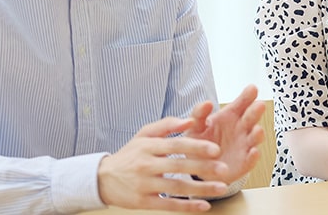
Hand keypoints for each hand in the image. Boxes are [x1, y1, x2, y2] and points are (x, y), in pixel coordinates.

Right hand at [97, 117, 229, 210]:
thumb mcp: (143, 134)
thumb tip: (189, 120)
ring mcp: (144, 185)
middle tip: (224, 169)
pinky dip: (187, 206)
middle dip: (203, 168)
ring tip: (221, 188)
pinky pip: (168, 205)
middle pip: (178, 166)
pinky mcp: (143, 202)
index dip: (196, 147)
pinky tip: (203, 206)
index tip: (216, 149)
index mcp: (149, 146)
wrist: (103, 179)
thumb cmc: (129, 154)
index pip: (176, 145)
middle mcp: (146, 165)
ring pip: (176, 187)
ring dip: (201, 189)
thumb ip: (167, 125)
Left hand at [185, 84, 264, 182]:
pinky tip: (253, 152)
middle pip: (251, 118)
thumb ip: (199, 114)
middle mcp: (241, 129)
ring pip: (255, 138)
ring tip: (257, 130)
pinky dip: (253, 156)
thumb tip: (207, 103)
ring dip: (258, 134)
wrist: (199, 167)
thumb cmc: (200, 142)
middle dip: (256, 111)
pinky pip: (251, 159)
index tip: (252, 88)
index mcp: (230, 116)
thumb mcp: (195, 127)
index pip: (241, 103)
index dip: (247, 96)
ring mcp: (244, 145)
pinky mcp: (244, 163)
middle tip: (260, 105)